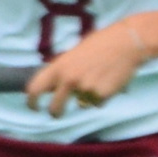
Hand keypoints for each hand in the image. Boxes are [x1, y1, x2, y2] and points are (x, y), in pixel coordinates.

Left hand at [26, 22, 146, 118]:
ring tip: (100, 78)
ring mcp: (85, 88)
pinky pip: (98, 103)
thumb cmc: (100, 45)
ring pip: (82, 104)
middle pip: (55, 108)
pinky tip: (110, 80)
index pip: (35, 88)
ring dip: (88, 97)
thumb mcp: (74, 54)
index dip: (31, 101)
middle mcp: (69, 79)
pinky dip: (103, 96)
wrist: (126, 43)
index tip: (34, 107)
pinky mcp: (100, 95)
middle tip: (57, 113)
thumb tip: (49, 90)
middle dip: (56, 113)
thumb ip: (62, 71)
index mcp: (59, 66)